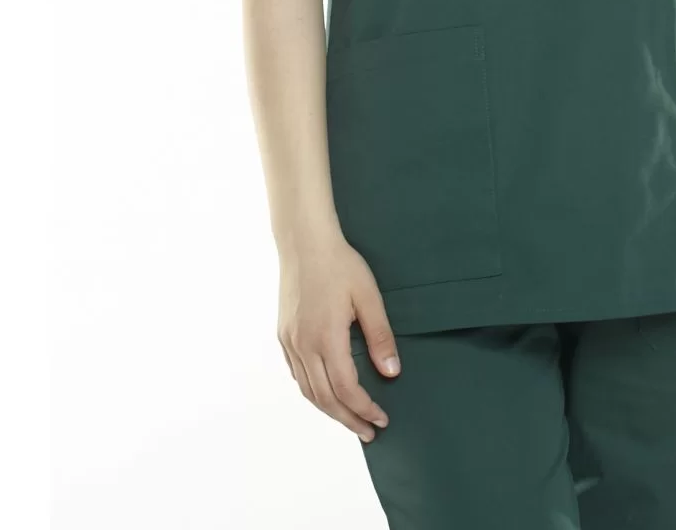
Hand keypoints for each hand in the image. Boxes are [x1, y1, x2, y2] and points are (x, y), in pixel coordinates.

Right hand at [276, 228, 401, 442]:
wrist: (304, 242)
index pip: (346, 389)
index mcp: (326, 338)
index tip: (381, 419)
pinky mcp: (284, 335)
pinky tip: (326, 394)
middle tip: (369, 432)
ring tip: (350, 420)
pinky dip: (313, 392)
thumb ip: (380, 336)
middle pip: (325, 398)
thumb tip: (391, 372)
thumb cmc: (340, 264)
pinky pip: (297, 375)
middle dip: (349, 419)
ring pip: (308, 390)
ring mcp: (290, 342)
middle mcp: (304, 346)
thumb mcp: (368, 296)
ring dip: (330, 410)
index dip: (364, 409)